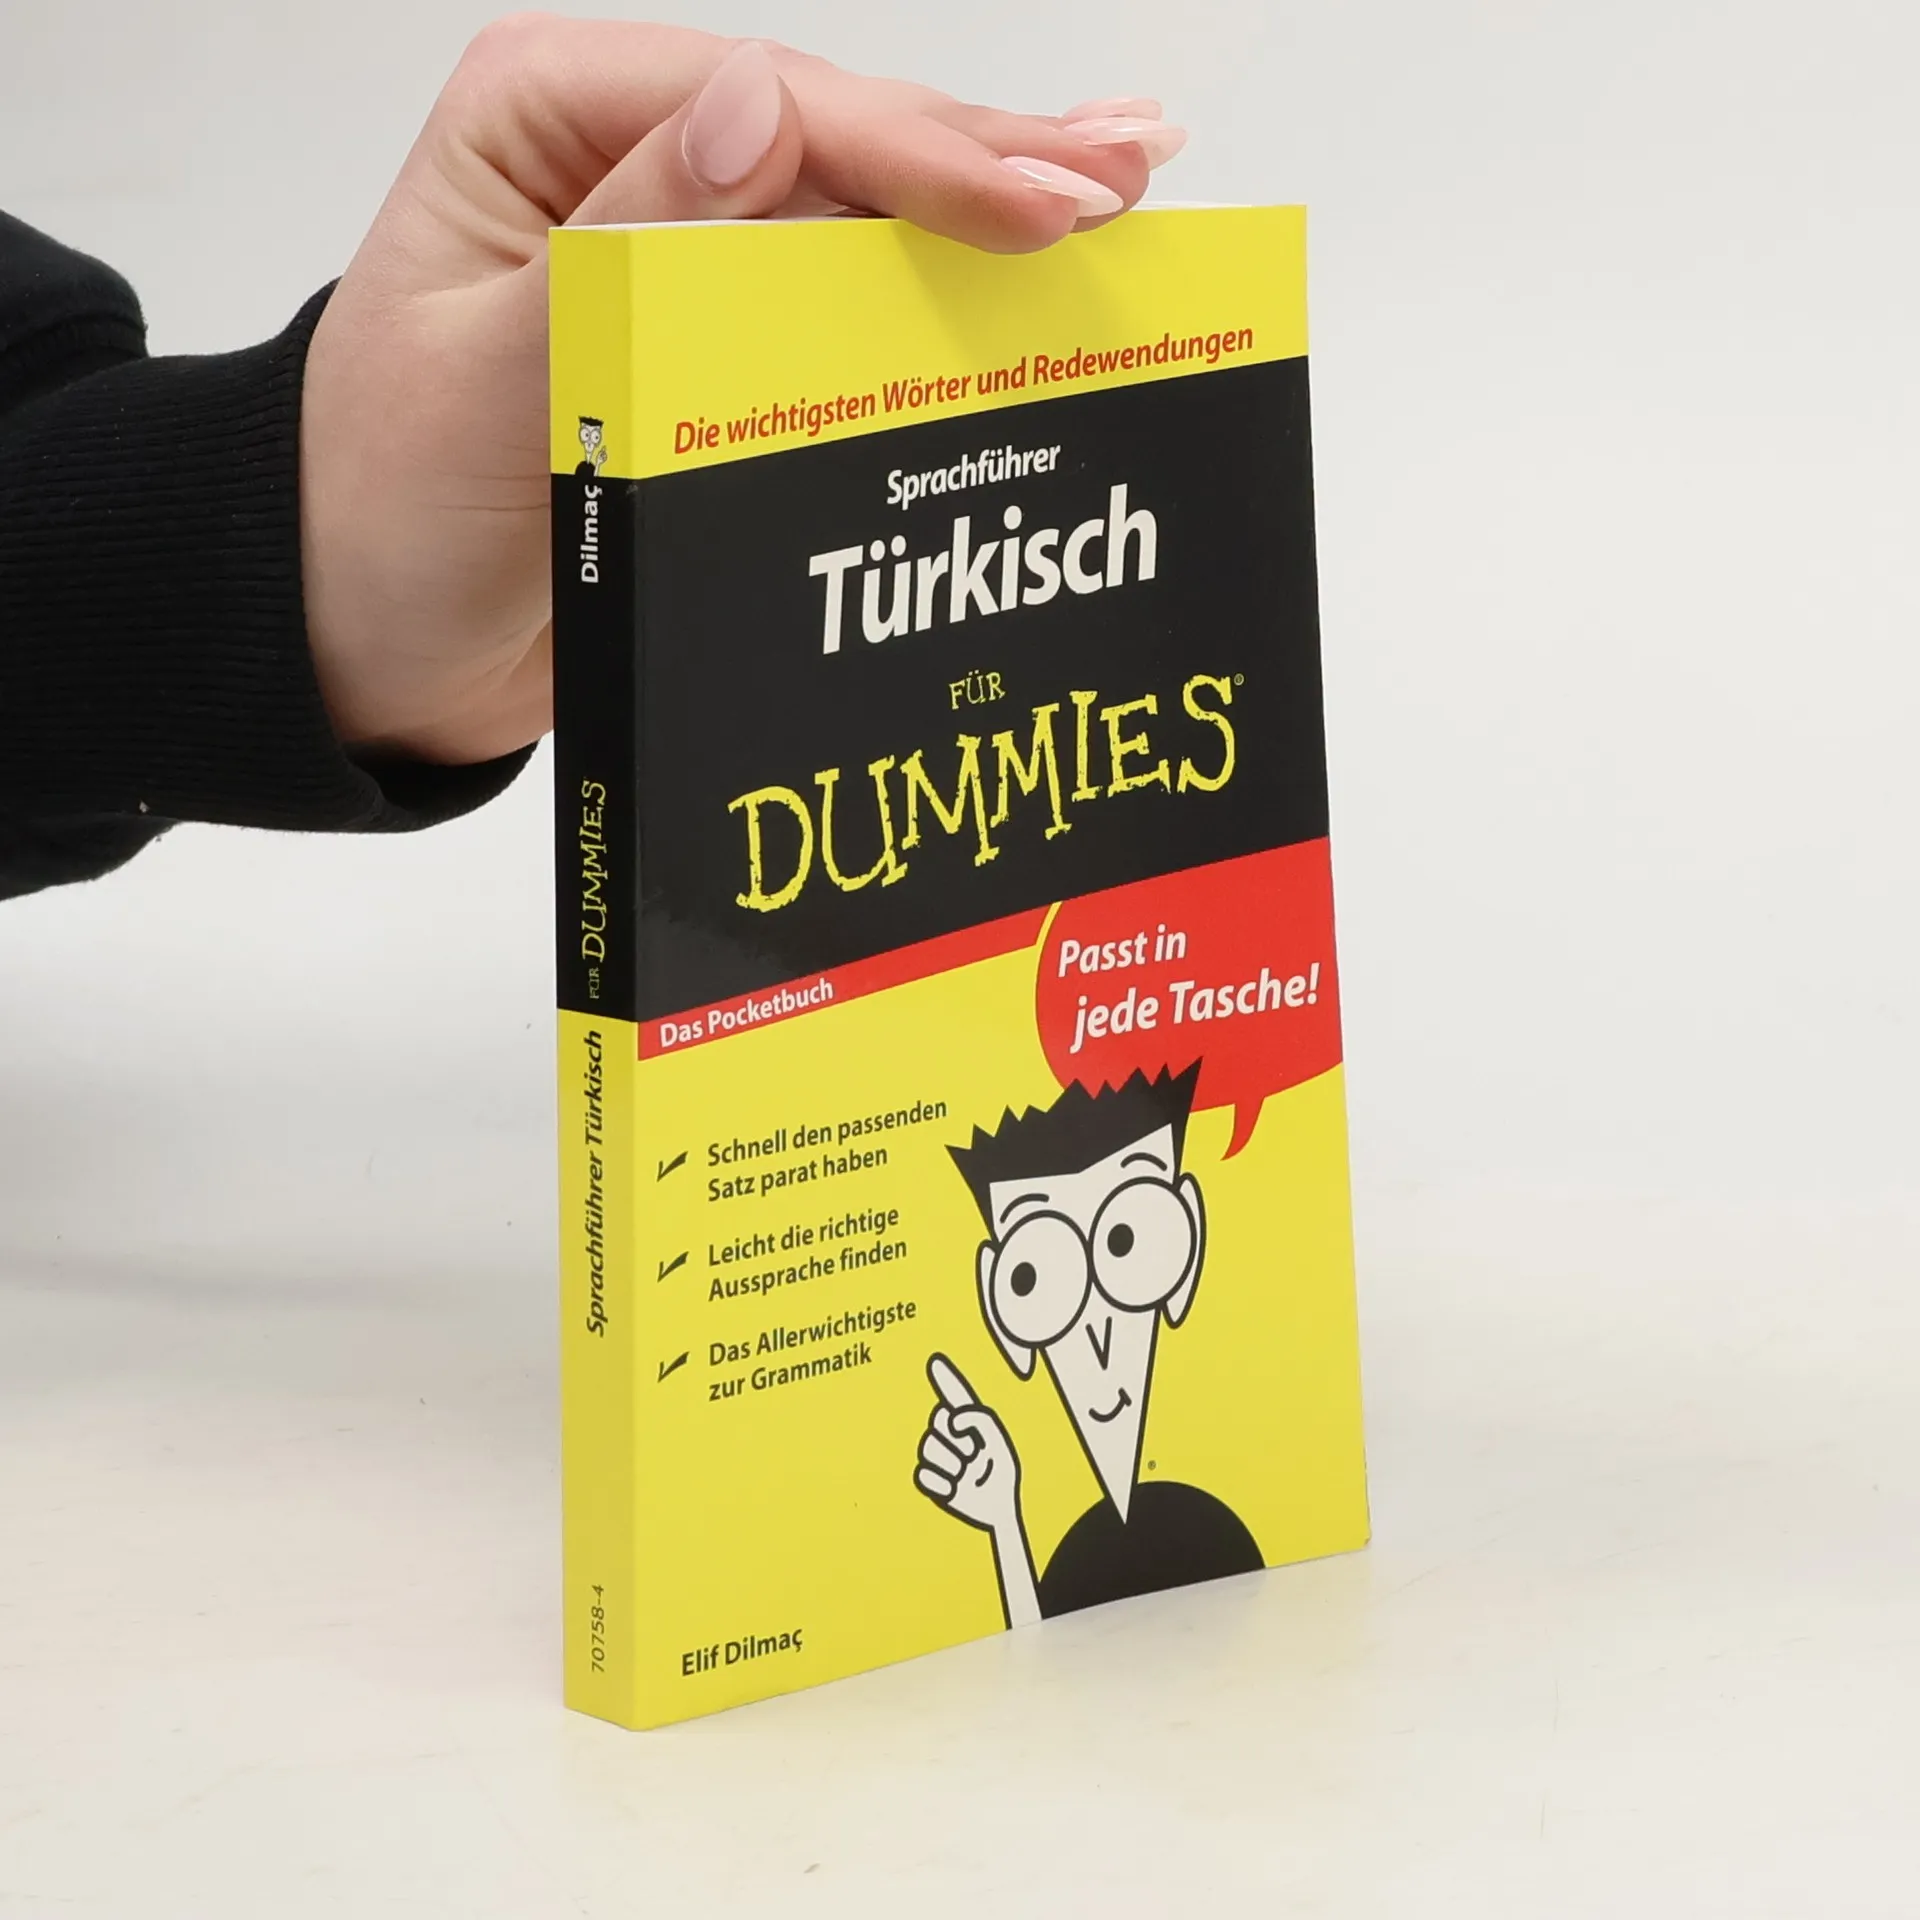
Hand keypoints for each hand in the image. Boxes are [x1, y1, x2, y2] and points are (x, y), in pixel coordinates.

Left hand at [299, 18, 1183, 764]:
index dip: (919, 156)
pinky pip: (842, 306)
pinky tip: (1034, 276)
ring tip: (1124, 191)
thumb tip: (755, 110)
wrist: (371, 638)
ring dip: (991, 209)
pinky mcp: (713, 345)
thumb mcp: (482, 379)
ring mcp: (681, 251)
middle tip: (1132, 174)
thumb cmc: (388, 511)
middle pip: (839, 142)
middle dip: (988, 160)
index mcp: (551, 120)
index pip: (773, 113)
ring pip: (860, 214)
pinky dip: (943, 295)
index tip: (1046, 205)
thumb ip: (617, 248)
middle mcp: (626, 164)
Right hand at [914, 1352, 1021, 1534]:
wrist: (999, 1508)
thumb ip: (978, 1419)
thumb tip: (951, 1420)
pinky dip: (942, 1483)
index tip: (936, 1362)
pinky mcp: (932, 1480)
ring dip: (953, 1464)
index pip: (955, 1396)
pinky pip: (923, 1474)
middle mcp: (951, 1435)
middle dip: (959, 1438)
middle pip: (936, 1420)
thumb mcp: (996, 1441)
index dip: (945, 1378)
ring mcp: (940, 1457)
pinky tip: (956, 1489)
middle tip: (976, 1456)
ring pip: (928, 1447)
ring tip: (968, 1474)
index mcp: (969, 1422)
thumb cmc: (1001, 1473)